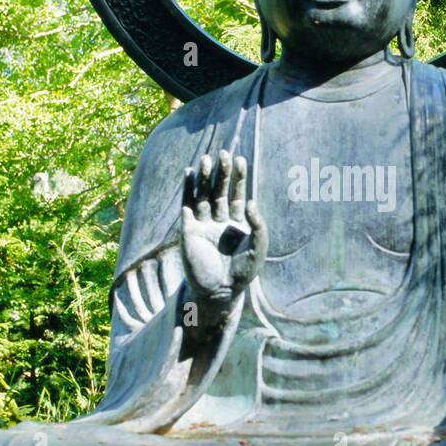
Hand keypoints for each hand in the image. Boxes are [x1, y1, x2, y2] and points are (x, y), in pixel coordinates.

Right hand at [180, 151, 267, 332]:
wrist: (221, 292)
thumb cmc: (243, 272)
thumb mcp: (259, 247)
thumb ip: (259, 224)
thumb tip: (253, 201)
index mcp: (237, 223)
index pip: (238, 194)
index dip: (238, 177)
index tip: (240, 159)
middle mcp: (219, 221)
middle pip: (219, 191)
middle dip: (222, 173)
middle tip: (224, 153)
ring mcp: (203, 225)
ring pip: (202, 196)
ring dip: (204, 178)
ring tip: (206, 159)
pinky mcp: (188, 231)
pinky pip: (187, 207)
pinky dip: (187, 191)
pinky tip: (188, 174)